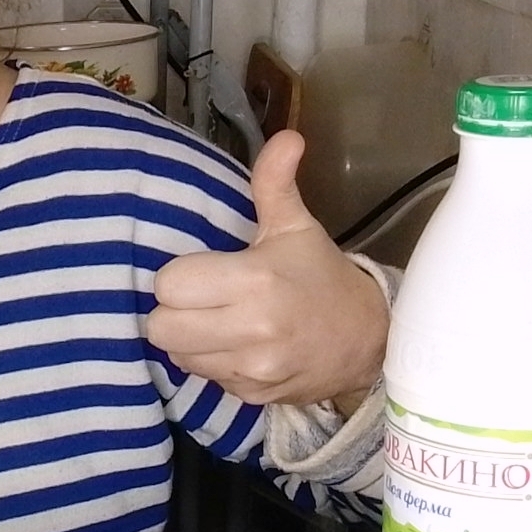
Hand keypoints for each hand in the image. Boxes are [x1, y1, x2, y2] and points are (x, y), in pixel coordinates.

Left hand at [147, 130, 386, 411]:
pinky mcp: (252, 396)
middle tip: (199, 299)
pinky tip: (236, 346)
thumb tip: (287, 135)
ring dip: (188, 339)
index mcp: (256, 280)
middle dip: (173, 310)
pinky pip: (204, 377)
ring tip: (217, 322)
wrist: (371, 340)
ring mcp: (252, 369)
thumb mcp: (297, 227)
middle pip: (161, 326)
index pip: (170, 284)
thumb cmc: (321, 277)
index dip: (178, 276)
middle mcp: (252, 329)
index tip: (201, 271)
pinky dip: (212, 363)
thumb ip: (275, 183)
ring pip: (177, 355)